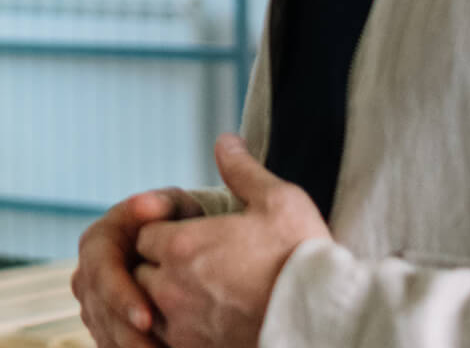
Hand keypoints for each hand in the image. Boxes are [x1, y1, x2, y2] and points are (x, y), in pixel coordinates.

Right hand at [74, 185, 203, 347]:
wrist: (173, 246)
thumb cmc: (177, 222)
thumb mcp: (173, 206)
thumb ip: (161, 204)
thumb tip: (147, 205)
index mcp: (96, 244)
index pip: (102, 273)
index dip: (121, 297)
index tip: (147, 319)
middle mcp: (86, 276)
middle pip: (101, 311)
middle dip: (129, 336)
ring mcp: (92, 304)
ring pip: (106, 334)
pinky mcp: (104, 326)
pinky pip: (113, 346)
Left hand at [131, 136, 329, 347]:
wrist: (329, 320)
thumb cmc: (305, 258)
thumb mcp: (279, 201)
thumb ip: (242, 171)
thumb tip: (225, 141)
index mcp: (183, 246)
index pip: (144, 235)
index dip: (165, 233)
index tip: (191, 237)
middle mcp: (173, 288)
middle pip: (140, 273)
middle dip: (159, 266)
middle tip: (195, 266)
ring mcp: (183, 327)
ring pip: (149, 309)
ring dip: (165, 300)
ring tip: (201, 295)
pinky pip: (166, 341)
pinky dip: (178, 330)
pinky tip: (209, 320)